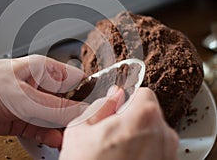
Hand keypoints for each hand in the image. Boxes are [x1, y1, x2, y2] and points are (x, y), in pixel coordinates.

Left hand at [0, 55, 86, 147]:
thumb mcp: (24, 96)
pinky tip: (53, 141)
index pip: (73, 80)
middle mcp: (37, 86)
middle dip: (73, 115)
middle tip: (81, 128)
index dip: (86, 94)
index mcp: (42, 70)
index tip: (94, 109)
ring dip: (60, 129)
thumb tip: (79, 112)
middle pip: (64, 102)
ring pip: (52, 117)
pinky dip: (47, 136)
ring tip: (69, 138)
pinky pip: (39, 128)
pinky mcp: (20, 119)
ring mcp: (29, 103)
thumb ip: (53, 108)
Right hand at [60, 87, 178, 159]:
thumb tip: (112, 96)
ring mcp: (166, 154)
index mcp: (143, 117)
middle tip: (112, 132)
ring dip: (138, 136)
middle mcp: (162, 135)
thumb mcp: (80, 129)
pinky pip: (155, 150)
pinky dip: (142, 151)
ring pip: (153, 133)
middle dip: (132, 118)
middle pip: (150, 113)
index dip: (127, 99)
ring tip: (116, 150)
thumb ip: (100, 106)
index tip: (118, 108)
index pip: (144, 92)